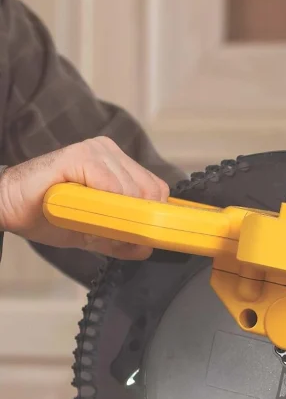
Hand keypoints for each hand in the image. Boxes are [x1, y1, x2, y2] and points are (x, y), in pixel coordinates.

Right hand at [0, 136, 168, 258]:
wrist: (10, 208)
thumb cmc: (51, 215)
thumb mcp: (97, 233)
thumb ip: (124, 239)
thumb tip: (148, 247)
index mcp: (119, 165)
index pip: (157, 190)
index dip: (151, 215)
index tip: (136, 232)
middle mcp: (111, 152)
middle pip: (150, 191)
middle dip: (135, 219)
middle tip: (107, 230)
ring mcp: (96, 151)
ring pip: (132, 190)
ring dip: (115, 216)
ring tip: (87, 220)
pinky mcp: (78, 155)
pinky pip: (110, 185)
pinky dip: (103, 206)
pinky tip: (82, 211)